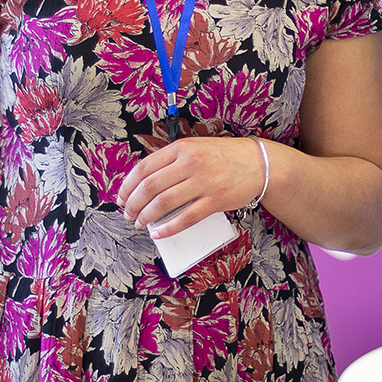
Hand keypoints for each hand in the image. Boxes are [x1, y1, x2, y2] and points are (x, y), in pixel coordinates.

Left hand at [117, 135, 267, 236]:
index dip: (127, 186)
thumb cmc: (226, 156)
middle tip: (128, 214)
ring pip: (163, 203)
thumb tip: (147, 181)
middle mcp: (190, 163)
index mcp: (181, 148)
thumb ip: (173, 160)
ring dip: (146, 217)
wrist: (259, 164)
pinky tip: (158, 233)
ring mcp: (203, 182)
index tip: (122, 197)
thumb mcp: (196, 148)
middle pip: (149, 187)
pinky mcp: (215, 201)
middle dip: (133, 204)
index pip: (144, 168)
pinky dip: (167, 228)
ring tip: (141, 223)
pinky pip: (185, 218)